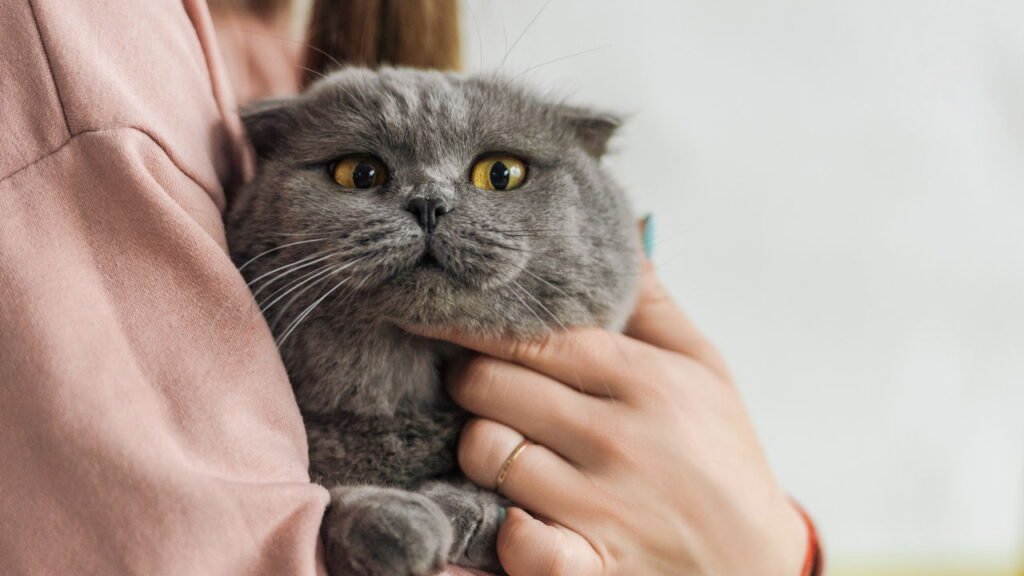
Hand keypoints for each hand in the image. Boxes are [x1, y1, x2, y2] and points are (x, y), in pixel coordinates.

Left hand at [418, 259, 807, 575]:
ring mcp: (603, 509)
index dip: (472, 323)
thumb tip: (621, 233)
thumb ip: (654, 305)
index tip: (437, 310)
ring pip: (486, 453)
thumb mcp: (706, 370)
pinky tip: (517, 520)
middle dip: (469, 381)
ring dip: (479, 449)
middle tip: (477, 384)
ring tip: (503, 446)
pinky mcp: (593, 567)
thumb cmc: (724, 458)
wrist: (758, 566)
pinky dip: (507, 532)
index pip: (532, 336)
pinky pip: (518, 543)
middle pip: (491, 386)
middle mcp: (620, 440)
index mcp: (646, 382)